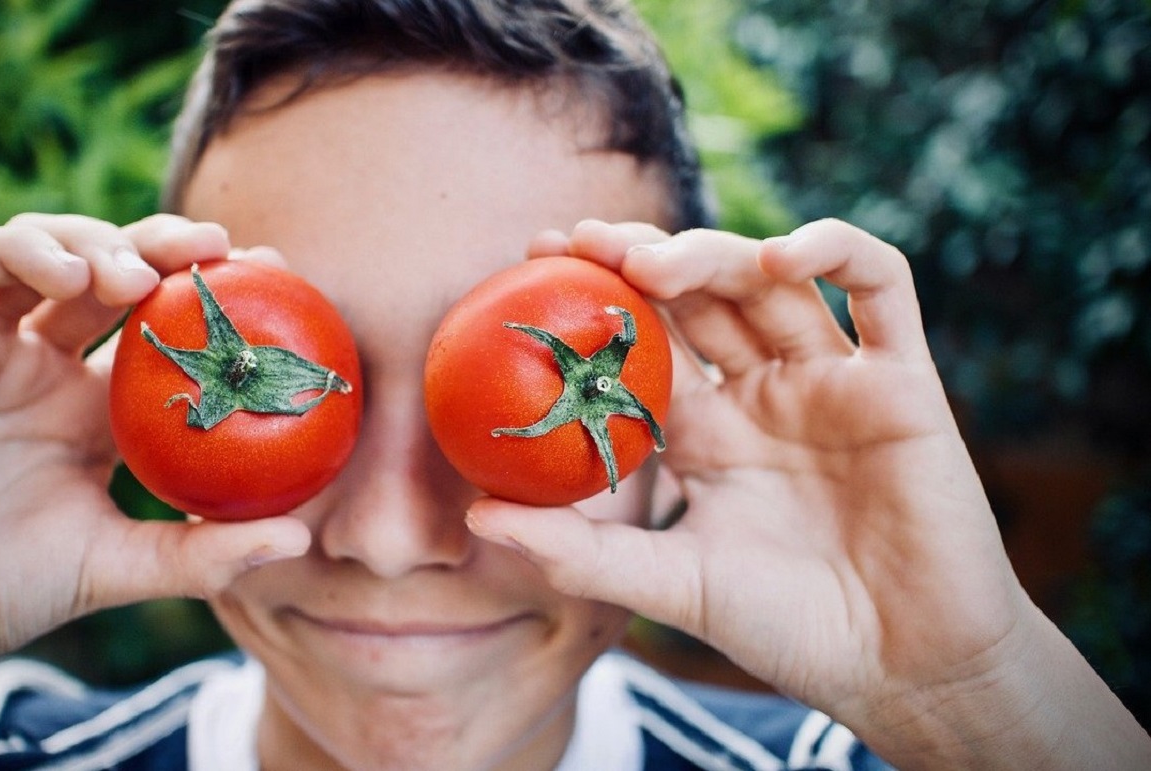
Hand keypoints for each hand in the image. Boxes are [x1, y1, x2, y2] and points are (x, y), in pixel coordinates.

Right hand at [0, 214, 309, 765]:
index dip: (215, 296)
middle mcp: (46, 366)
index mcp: (97, 409)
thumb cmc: (0, 591)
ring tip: (141, 274)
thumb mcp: (116, 568)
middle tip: (220, 247)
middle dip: (167, 246)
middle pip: (116, 274)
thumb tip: (302, 542)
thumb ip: (201, 556)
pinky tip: (69, 278)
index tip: (276, 276)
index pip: (165, 328)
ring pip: (48, 251)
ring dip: (99, 243)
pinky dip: (21, 251)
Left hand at [468, 219, 1150, 766]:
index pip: (647, 341)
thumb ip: (580, 552)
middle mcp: (766, 394)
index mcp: (710, 432)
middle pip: (703, 295)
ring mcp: (833, 382)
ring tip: (651, 262)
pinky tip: (783, 256)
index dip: (596, 297)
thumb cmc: (787, 631)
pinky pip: (882, 290)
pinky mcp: (903, 381)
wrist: (903, 671)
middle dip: (642, 257)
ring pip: (775, 281)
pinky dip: (837, 253)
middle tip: (581, 243)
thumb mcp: (669, 585)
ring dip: (715, 254)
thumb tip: (475, 522)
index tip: (534, 262)